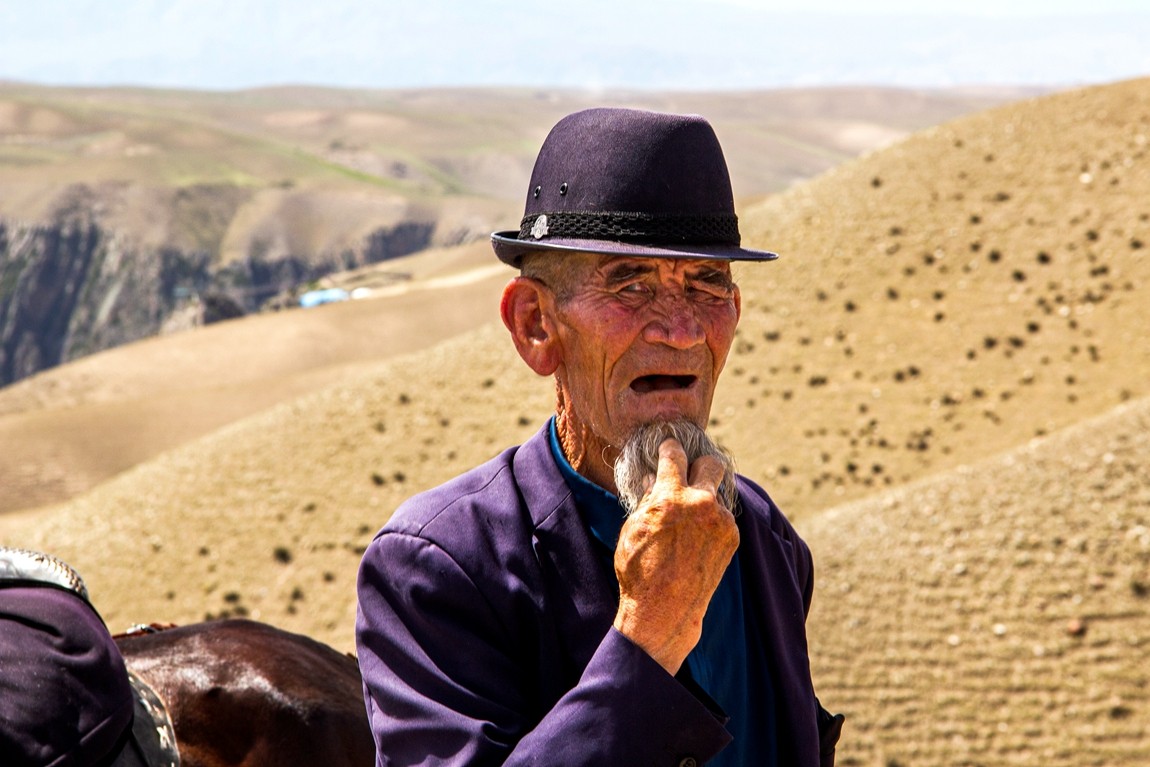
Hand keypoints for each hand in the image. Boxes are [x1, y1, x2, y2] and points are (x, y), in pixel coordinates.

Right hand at [611, 437, 738, 674]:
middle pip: (712, 463)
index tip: (670, 446)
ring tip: (689, 518)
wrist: (664, 609)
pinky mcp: (731, 537)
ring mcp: (720, 521)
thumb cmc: (640, 569)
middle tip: (692, 471)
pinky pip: (722, 516)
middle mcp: (699, 504)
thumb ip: (646, 499)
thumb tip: (651, 480)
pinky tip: (696, 536)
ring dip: (704, 498)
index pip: (675, 455)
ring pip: (717, 493)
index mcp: (669, 497)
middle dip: (701, 463)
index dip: (670, 448)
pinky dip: (711, 520)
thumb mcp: (633, 529)